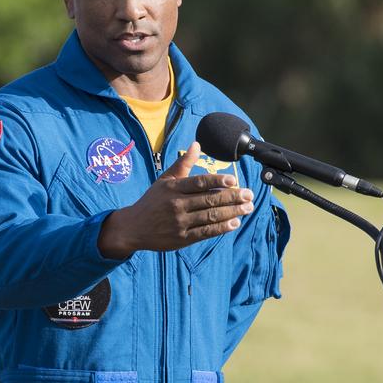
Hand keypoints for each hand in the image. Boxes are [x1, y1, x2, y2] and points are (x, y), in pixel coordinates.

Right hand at [97, 142, 253, 258]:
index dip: (219, 180)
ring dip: (232, 212)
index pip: (200, 182)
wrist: (133, 228)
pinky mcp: (182, 239)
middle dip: (233, 197)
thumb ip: (182, 164)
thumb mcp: (164, 180)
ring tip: (247, 208)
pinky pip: (205, 232)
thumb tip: (196, 144)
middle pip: (209, 200)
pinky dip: (221, 228)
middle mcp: (176, 205)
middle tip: (249, 194)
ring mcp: (180, 223)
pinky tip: (234, 223)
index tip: (235, 180)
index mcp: (173, 188)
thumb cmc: (152, 201)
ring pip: (211, 216)